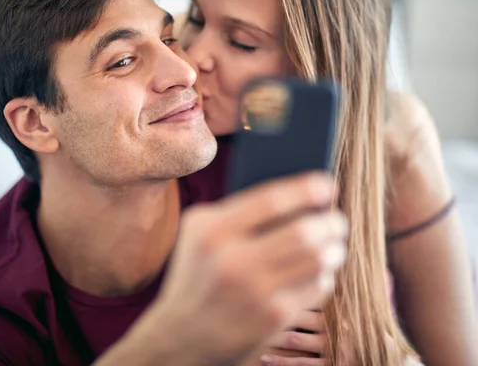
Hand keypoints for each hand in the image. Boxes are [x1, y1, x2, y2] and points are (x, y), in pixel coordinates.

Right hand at [128, 173, 348, 364]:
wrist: (183, 335)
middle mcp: (233, 260)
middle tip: (337, 220)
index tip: (327, 185)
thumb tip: (298, 194)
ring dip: (334, 248)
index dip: (308, 189)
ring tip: (333, 245)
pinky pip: (317, 287)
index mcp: (212, 231)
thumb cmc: (199, 273)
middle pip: (303, 231)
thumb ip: (238, 210)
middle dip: (331, 222)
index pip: (272, 200)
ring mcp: (254, 292)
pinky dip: (324, 275)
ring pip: (317, 259)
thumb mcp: (199, 232)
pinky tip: (317, 272)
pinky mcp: (273, 318)